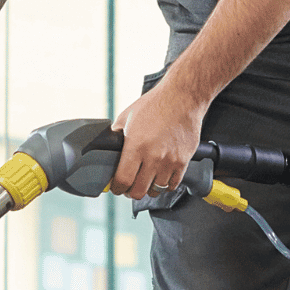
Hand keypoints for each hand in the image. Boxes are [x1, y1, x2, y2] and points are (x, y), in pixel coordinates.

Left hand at [110, 81, 204, 201]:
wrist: (182, 98)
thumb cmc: (154, 105)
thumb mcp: (126, 117)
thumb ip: (116, 136)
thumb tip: (106, 149)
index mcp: (136, 146)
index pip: (123, 180)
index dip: (116, 188)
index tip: (116, 186)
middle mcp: (153, 157)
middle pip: (138, 191)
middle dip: (130, 191)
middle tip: (129, 185)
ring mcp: (170, 161)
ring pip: (156, 190)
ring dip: (149, 188)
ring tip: (146, 179)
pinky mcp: (183, 161)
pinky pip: (173, 185)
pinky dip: (165, 184)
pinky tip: (160, 176)